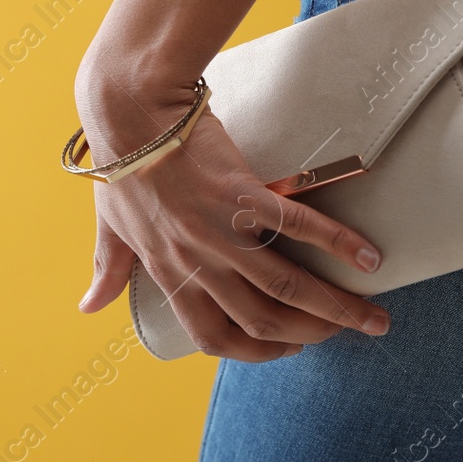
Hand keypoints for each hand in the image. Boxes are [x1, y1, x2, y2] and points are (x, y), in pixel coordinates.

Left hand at [73, 62, 391, 362]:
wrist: (131, 110)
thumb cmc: (122, 163)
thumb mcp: (109, 224)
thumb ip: (108, 268)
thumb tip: (88, 307)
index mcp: (169, 274)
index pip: (215, 337)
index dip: (256, 351)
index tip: (288, 348)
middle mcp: (198, 263)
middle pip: (265, 319)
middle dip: (313, 335)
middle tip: (349, 332)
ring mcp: (222, 232)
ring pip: (288, 288)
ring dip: (336, 308)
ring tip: (373, 317)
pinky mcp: (244, 195)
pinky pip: (299, 228)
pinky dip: (339, 245)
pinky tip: (369, 258)